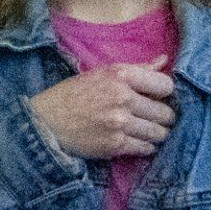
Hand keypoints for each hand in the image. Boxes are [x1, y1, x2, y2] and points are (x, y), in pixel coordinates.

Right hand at [29, 58, 174, 159]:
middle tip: (155, 118)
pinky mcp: (114, 144)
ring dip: (157, 134)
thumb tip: (165, 60)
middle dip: (163, 117)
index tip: (158, 98)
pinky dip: (145, 147)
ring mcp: (119, 123)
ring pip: (159, 133)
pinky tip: (138, 142)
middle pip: (165, 112)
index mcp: (120, 75)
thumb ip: (137, 69)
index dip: (165, 93)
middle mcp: (122, 98)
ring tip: (148, 131)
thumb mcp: (102, 73)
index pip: (166, 85)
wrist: (44, 123)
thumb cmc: (74, 95)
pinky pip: (145, 148)